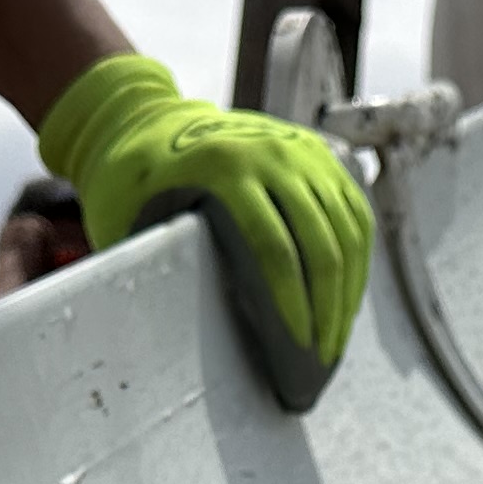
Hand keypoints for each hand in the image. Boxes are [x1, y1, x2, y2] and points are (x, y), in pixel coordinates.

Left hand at [39, 54, 371, 372]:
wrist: (144, 120)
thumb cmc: (128, 182)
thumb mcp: (127, 219)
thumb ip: (157, 266)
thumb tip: (190, 342)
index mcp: (224, 168)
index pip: (275, 251)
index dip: (292, 308)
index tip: (298, 354)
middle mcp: (272, 153)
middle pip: (322, 248)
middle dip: (327, 315)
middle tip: (320, 364)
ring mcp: (301, 151)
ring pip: (347, 235)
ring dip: (346, 296)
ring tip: (333, 343)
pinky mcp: (318, 155)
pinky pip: (354, 216)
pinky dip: (355, 264)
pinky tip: (343, 302)